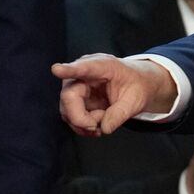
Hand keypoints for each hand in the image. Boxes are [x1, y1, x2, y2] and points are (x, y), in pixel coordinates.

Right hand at [53, 54, 176, 135]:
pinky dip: (83, 126)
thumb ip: (121, 113)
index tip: (57, 69)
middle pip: (69, 96)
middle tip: (97, 127)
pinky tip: (97, 126)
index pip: (84, 68)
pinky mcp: (75, 100)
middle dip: (80, 118)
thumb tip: (104, 128)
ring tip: (104, 122)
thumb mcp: (136, 100)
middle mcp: (83, 74)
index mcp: (103, 66)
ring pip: (67, 110)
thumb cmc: (136, 86)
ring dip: (84, 123)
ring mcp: (76, 87)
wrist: (136, 85)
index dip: (69, 70)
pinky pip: (71, 117)